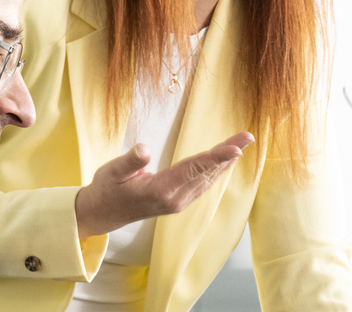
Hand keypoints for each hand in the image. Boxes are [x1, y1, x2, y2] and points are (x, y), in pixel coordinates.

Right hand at [74, 132, 254, 238]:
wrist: (103, 214)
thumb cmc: (106, 189)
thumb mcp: (111, 171)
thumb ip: (130, 161)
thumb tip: (144, 149)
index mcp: (159, 190)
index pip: (193, 169)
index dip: (215, 157)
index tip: (236, 149)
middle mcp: (174, 198)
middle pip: (206, 172)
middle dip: (228, 153)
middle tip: (248, 136)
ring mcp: (179, 202)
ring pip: (208, 178)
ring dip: (226, 160)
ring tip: (242, 142)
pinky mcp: (179, 202)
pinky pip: (203, 184)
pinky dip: (216, 169)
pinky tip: (226, 160)